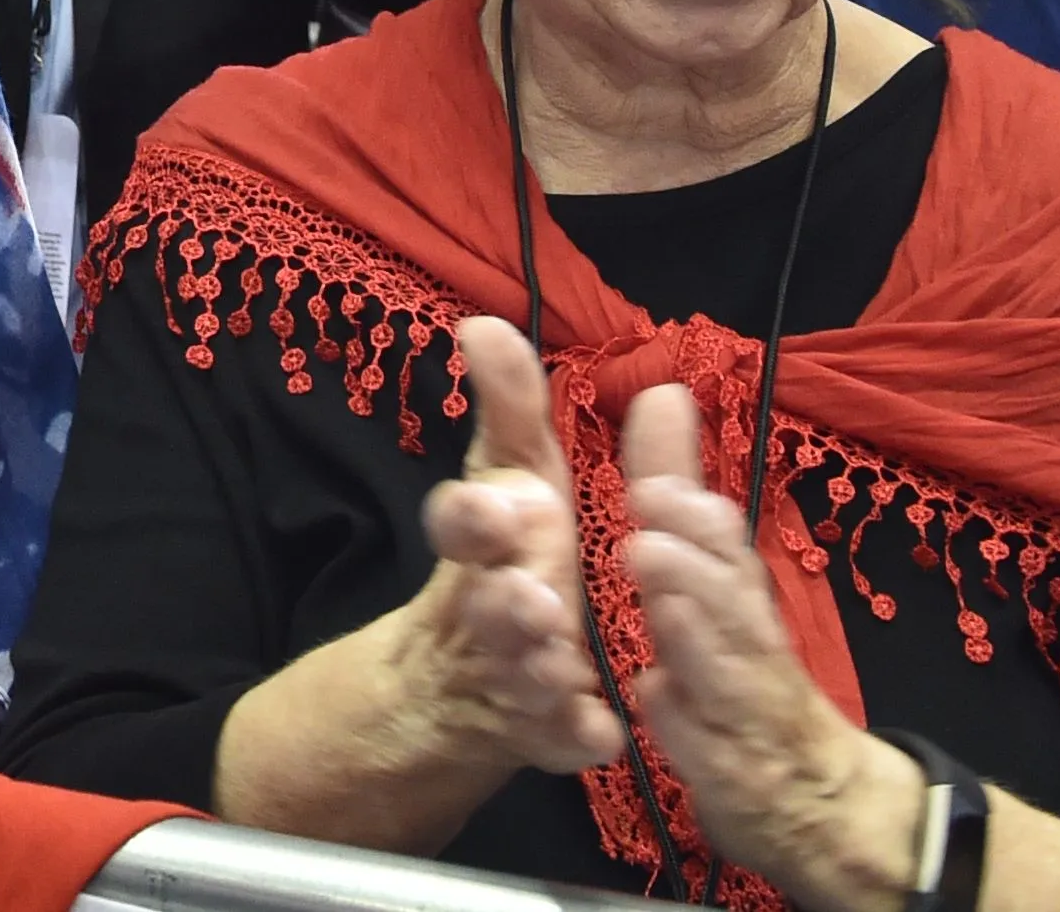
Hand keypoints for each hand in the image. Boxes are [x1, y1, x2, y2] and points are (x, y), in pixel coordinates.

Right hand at [363, 319, 622, 782]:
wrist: (458, 675)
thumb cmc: (508, 548)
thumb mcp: (515, 472)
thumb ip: (510, 406)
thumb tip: (483, 321)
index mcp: (483, 538)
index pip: (458, 522)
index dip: (473, 517)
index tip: (500, 508)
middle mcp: (486, 605)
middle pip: (485, 605)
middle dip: (508, 601)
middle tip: (536, 599)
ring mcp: (508, 674)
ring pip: (518, 675)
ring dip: (540, 667)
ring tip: (566, 661)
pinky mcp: (535, 731)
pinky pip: (553, 739)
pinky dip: (572, 736)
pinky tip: (601, 734)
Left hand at [613, 383, 927, 911]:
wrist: (816, 798)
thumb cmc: (747, 672)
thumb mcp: (712, 579)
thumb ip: (681, 493)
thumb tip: (662, 393)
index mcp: (740, 598)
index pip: (728, 548)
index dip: (694, 517)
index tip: (650, 487)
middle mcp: (752, 648)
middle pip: (735, 604)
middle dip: (694, 568)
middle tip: (642, 536)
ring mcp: (749, 714)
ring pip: (728, 673)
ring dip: (694, 635)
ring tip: (657, 598)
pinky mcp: (738, 776)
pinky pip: (715, 751)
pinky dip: (687, 726)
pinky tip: (654, 699)